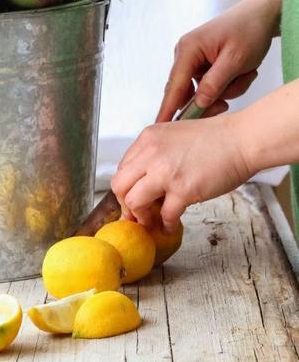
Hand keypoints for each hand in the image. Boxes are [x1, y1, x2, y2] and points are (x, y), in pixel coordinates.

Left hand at [111, 113, 252, 231]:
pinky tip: (171, 225)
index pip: (123, 167)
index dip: (127, 186)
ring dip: (140, 216)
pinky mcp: (183, 190)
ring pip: (133, 201)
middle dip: (125, 204)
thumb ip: (156, 153)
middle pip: (120, 185)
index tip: (133, 196)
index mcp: (148, 138)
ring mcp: (165, 172)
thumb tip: (146, 179)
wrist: (240, 140)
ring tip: (151, 222)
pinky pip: (164, 215)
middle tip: (136, 214)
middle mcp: (151, 153)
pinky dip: (166, 224)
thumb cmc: (214, 138)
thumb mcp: (174, 136)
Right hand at [157, 0, 281, 121]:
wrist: (260, 15)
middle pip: (187, 93)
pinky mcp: (202, 65)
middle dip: (211, 98)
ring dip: (225, 90)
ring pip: (202, 92)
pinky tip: (239, 73)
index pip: (174, 86)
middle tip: (230, 100)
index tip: (159, 127)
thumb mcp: (235, 59)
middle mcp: (185, 54)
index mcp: (188, 49)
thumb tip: (197, 104)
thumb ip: (214, 83)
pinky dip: (227, 85)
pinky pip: (210, 86)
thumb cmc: (248, 30)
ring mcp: (192, 60)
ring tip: (244, 73)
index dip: (167, 109)